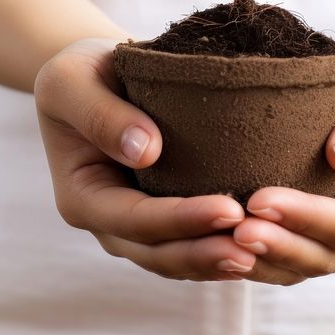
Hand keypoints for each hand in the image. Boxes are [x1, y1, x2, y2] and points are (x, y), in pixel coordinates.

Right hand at [35, 38, 256, 280]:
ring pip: (178, 259)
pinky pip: (193, 244)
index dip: (182, 220)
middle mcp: (109, 223)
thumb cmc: (80, 73)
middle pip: (159, 253)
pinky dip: (222, 249)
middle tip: (255, 247)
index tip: (229, 210)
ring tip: (263, 254)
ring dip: (218, 261)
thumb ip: (99, 114)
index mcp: (82, 197)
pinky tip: (260, 247)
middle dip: (206, 254)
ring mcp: (136, 227)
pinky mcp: (164, 218)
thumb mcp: (71, 82)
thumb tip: (146, 150)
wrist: (93, 76)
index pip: (135, 220)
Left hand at [230, 41, 334, 284]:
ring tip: (218, 242)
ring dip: (260, 260)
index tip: (260, 199)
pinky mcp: (307, 225)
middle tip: (233, 230)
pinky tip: (215, 240)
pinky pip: (280, 253)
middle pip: (324, 256)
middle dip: (278, 247)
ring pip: (298, 266)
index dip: (308, 218)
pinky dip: (251, 254)